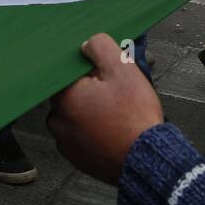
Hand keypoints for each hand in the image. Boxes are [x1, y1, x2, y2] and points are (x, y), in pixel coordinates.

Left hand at [47, 33, 165, 184]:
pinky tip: (113, 128)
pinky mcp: (77, 157)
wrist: (147, 160)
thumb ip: (101, 48)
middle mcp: (58, 120)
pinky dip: (93, 130)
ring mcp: (66, 142)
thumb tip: (87, 44)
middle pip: (70, 93)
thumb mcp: (122, 69)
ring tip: (116, 112)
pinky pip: (81, 135)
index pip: (63, 71)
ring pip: (75, 114)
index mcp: (64, 97)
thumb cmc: (135, 118)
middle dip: (89, 88)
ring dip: (91, 110)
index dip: (85, 68)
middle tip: (114, 92)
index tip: (101, 71)